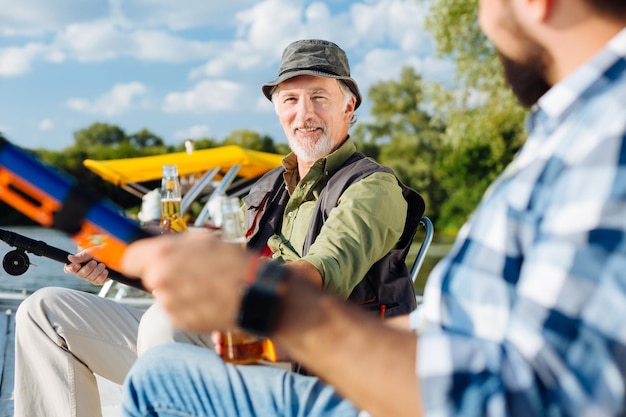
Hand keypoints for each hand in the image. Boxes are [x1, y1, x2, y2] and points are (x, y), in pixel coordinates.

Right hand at [64, 249, 109, 285]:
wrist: (113, 255)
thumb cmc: (100, 252)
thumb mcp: (90, 252)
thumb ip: (81, 256)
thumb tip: (70, 258)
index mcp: (77, 264)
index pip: (68, 269)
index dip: (71, 269)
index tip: (77, 265)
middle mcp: (82, 272)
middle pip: (80, 275)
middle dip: (88, 268)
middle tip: (94, 262)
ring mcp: (90, 278)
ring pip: (89, 279)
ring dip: (97, 271)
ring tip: (102, 264)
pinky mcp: (98, 281)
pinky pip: (98, 282)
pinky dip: (102, 275)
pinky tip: (105, 270)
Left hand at [120, 232, 252, 332]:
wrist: (254, 293)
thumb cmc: (233, 263)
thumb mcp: (203, 240)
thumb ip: (174, 242)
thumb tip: (155, 240)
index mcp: (162, 255)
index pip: (129, 258)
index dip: (139, 257)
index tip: (144, 258)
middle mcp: (160, 280)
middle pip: (151, 276)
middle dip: (166, 273)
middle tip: (191, 269)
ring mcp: (169, 303)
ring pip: (165, 294)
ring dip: (179, 290)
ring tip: (206, 285)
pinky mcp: (180, 321)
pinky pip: (178, 310)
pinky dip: (189, 305)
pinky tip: (209, 298)